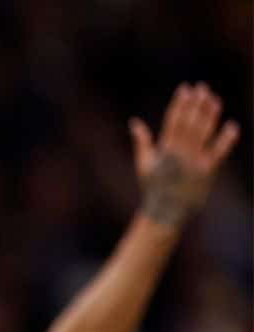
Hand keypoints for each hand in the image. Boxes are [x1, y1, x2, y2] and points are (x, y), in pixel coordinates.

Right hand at [134, 83, 238, 226]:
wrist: (165, 210)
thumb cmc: (153, 187)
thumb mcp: (144, 164)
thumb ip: (142, 141)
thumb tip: (134, 122)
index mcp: (164, 149)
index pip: (172, 120)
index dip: (179, 103)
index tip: (185, 89)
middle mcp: (179, 153)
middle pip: (189, 122)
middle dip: (195, 104)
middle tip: (202, 88)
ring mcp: (194, 161)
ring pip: (204, 132)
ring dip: (209, 115)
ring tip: (214, 100)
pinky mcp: (207, 171)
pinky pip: (219, 151)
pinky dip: (226, 139)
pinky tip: (231, 126)